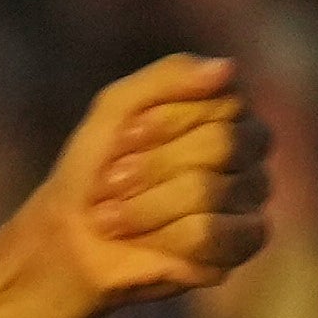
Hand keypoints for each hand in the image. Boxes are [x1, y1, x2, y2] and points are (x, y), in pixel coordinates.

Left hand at [16, 55, 266, 308]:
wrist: (68, 238)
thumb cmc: (95, 167)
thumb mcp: (119, 106)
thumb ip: (170, 76)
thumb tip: (228, 67)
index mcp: (229, 114)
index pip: (224, 102)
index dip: (163, 122)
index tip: (122, 140)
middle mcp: (248, 157)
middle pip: (221, 144)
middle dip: (153, 165)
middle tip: (113, 182)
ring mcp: (248, 204)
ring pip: (209, 191)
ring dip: (145, 204)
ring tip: (112, 216)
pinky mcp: (235, 250)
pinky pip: (207, 234)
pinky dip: (160, 236)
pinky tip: (140, 240)